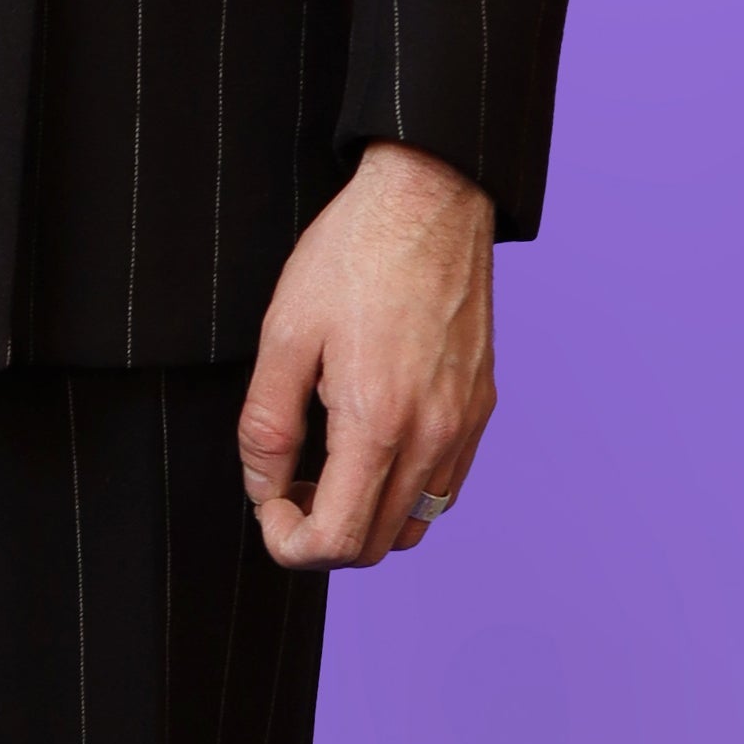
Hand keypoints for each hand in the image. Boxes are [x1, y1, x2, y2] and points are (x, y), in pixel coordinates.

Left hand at [236, 140, 495, 569]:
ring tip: (325, 464)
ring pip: (416, 522)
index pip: (339, 540)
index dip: (290, 543)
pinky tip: (370, 440)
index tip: (268, 504)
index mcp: (378, 422)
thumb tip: (264, 488)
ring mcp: (463, 424)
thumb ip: (267, 425)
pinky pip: (445, 484)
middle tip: (286, 484)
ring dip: (365, 517)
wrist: (428, 198)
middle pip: (376, 544)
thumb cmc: (354, 254)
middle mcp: (433, 436)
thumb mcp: (285, 332)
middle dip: (322, 534)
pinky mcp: (480, 406)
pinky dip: (403, 489)